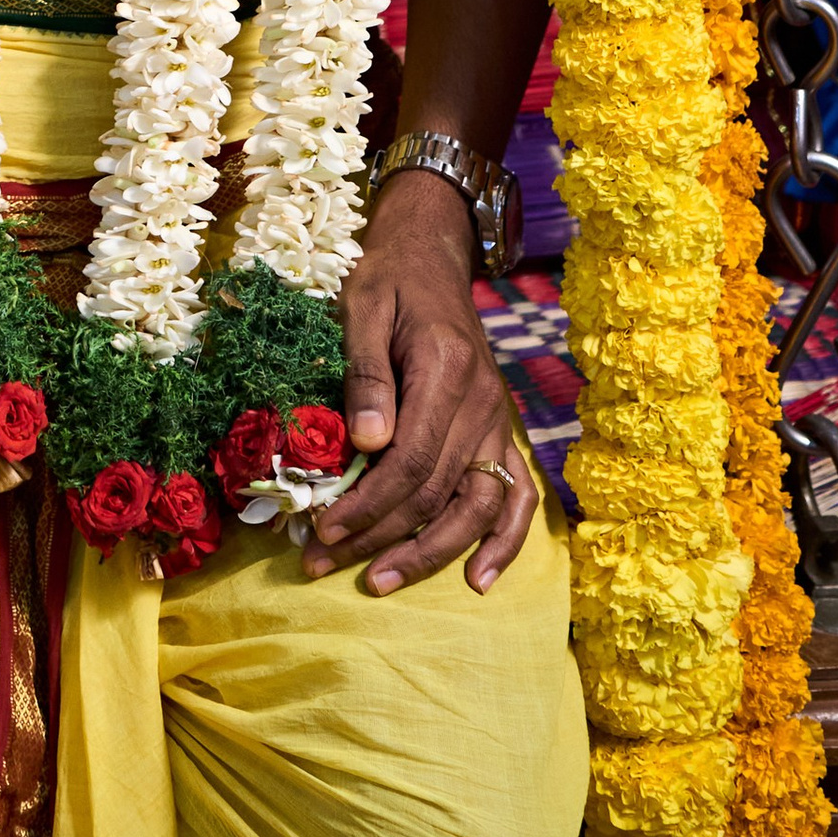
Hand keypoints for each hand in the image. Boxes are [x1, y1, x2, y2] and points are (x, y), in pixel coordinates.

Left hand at [302, 170, 537, 596]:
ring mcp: (498, 422)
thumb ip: (365, 372)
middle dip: (380, 537)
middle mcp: (481, 403)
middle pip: (436, 492)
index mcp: (445, 370)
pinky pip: (515, 497)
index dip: (368, 505)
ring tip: (381, 582)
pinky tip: (478, 579)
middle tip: (321, 562)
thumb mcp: (361, 305)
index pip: (410, 461)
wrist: (432, 255)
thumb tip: (367, 445)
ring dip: (430, 553)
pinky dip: (503, 542)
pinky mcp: (501, 432)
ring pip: (476, 506)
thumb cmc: (387, 278)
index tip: (322, 531)